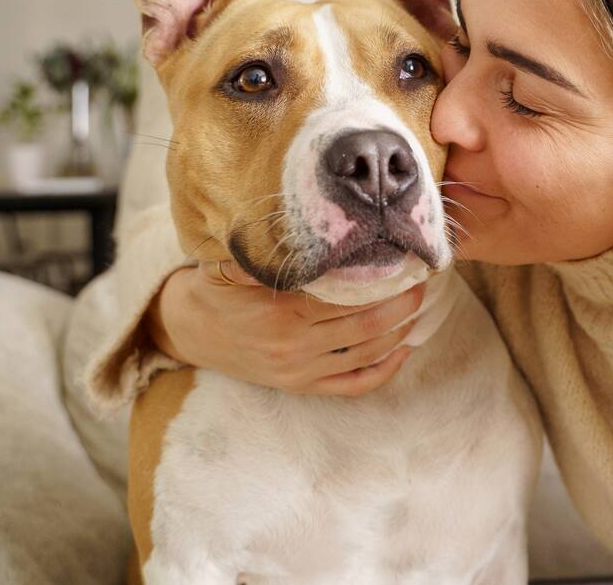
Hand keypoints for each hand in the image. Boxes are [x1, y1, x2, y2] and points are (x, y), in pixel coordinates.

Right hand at [144, 260, 424, 396]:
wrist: (190, 331)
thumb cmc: (218, 289)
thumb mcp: (231, 264)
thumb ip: (262, 252)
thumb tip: (295, 226)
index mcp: (282, 312)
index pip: (346, 296)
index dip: (380, 280)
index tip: (403, 261)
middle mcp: (294, 345)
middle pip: (365, 326)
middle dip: (399, 304)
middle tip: (421, 281)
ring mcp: (300, 370)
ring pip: (365, 355)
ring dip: (398, 332)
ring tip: (418, 307)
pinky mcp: (301, 387)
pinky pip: (352, 385)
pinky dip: (383, 371)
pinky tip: (404, 350)